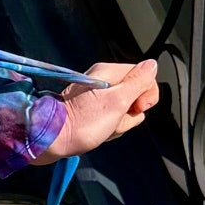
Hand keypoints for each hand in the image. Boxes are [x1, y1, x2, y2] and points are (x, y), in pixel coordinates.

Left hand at [40, 58, 158, 159]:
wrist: (51, 140)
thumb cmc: (83, 123)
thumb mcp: (118, 100)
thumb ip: (138, 82)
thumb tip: (152, 64)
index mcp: (109, 73)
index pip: (145, 76)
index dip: (147, 94)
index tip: (137, 107)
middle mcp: (103, 82)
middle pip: (136, 96)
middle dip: (129, 113)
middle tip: (113, 118)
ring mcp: (97, 98)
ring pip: (125, 112)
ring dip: (118, 124)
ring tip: (102, 127)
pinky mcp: (92, 113)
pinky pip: (112, 121)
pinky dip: (108, 129)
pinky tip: (97, 133)